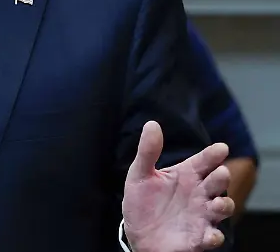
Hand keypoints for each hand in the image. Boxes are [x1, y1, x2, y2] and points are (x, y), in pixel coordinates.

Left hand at [123, 121, 234, 251]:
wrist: (137, 234)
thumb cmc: (143, 202)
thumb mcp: (140, 175)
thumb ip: (148, 151)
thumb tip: (152, 124)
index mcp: (186, 175)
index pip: (204, 161)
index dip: (213, 154)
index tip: (221, 148)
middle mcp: (199, 193)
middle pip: (217, 182)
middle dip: (222, 177)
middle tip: (220, 173)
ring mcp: (202, 215)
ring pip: (222, 207)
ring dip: (224, 205)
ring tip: (218, 203)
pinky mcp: (199, 237)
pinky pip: (212, 237)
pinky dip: (214, 237)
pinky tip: (210, 236)